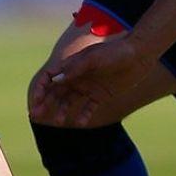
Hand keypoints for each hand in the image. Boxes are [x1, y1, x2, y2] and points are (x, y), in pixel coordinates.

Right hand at [29, 32, 150, 127]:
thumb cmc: (115, 52)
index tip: (36, 100)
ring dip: (61, 110)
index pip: (50, 77)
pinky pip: (88, 108)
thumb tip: (57, 79)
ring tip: (59, 121)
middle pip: (56, 92)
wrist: (139, 55)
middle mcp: (78, 77)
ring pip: (69, 101)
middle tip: (35, 115)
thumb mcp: (94, 58)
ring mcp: (89, 87)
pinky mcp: (101, 95)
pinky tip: (81, 123)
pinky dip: (83, 115)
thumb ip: (76, 68)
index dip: (40, 88)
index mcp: (72, 65)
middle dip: (44, 103)